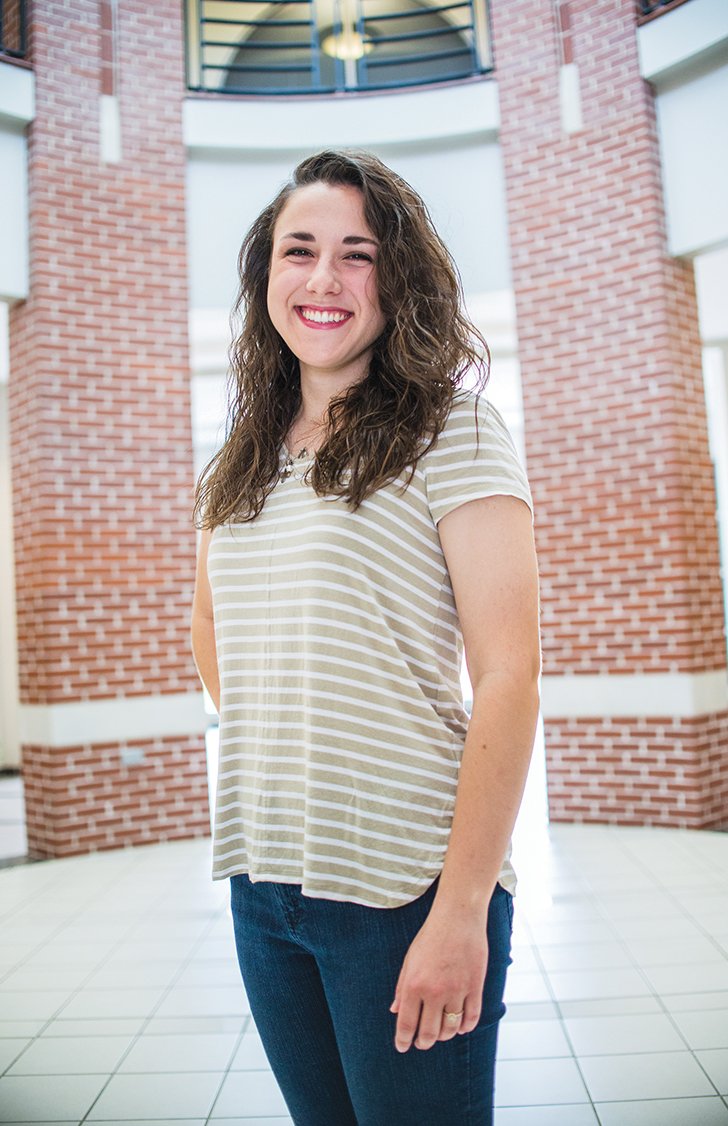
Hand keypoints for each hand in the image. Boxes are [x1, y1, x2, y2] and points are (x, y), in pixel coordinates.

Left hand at [389, 904, 488, 1052]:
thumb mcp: (409, 959)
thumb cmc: (431, 936)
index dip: (403, 1040)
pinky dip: (465, 1027)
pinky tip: (460, 1027)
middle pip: (429, 1033)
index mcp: (414, 984)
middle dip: (424, 1043)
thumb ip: (402, 987)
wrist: (458, 916)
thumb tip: (395, 1011)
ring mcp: (457, 990)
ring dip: (445, 1036)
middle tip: (421, 1043)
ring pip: (451, 1029)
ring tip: (440, 1033)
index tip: (403, 1047)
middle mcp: (435, 991)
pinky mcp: (475, 986)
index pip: (406, 1023)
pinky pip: (471, 1017)